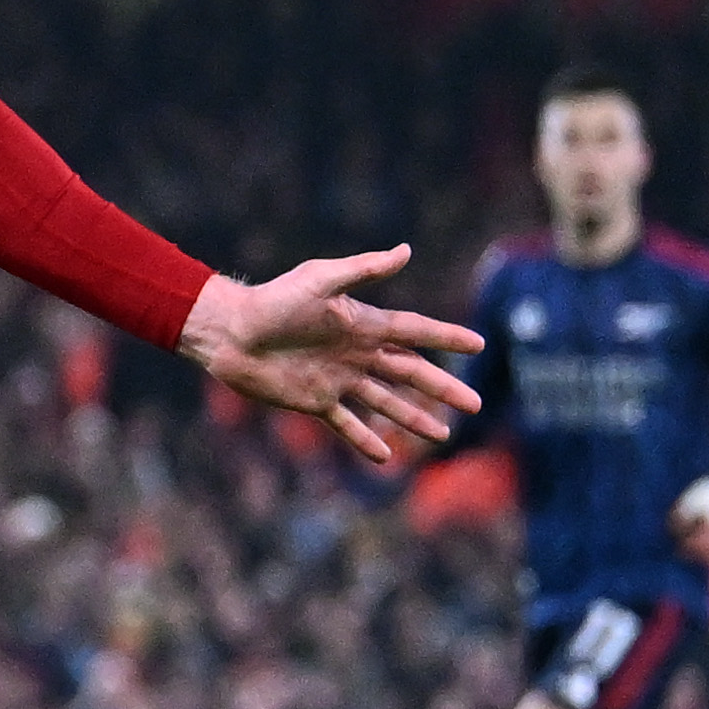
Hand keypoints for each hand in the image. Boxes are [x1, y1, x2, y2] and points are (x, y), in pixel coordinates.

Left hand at [177, 248, 487, 464]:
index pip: (415, 332)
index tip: (478, 344)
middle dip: (442, 388)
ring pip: (385, 402)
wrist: (230, 331)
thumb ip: (363, 269)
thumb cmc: (274, 300)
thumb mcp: (320, 279)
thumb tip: (406, 251)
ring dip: (413, 418)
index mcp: (363, 323)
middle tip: (475, 405)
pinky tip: (387, 457)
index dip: (446, 337)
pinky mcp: (315, 401)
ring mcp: (338, 379)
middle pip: (410, 373)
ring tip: (442, 436)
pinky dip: (365, 440)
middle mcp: (357, 353)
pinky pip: (346, 424)